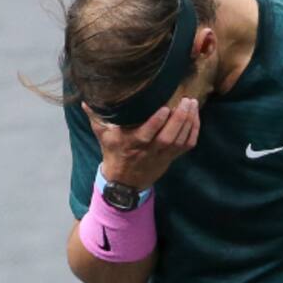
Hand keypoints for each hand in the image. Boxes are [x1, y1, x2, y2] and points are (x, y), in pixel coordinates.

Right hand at [83, 96, 199, 189]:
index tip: (165, 108)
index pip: (146, 134)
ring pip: (180, 141)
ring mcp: (162, 156)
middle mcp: (148, 151)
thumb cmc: (114, 153)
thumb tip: (86, 99)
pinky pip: (187, 146)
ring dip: (189, 122)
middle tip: (187, 100)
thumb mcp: (102, 135)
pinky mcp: (171, 158)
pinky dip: (194, 132)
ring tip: (193, 104)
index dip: (156, 123)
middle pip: (168, 137)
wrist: (124, 182)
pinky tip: (196, 117)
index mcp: (130, 144)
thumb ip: (95, 116)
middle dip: (179, 119)